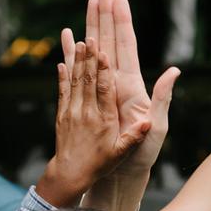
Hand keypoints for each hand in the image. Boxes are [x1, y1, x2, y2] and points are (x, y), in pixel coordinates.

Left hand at [38, 36, 150, 206]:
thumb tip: (149, 122)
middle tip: (91, 36)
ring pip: (74, 81)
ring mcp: (72, 112)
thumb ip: (135, 136)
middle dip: (89, 57)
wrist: (70, 174)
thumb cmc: (100, 163)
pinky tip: (62, 61)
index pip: (103, 90)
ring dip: (76, 59)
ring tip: (78, 39)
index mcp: (104, 120)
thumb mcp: (121, 153)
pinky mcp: (62, 114)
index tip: (103, 53)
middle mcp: (86, 113)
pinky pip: (62, 90)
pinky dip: (62, 75)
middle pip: (87, 80)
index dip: (102, 71)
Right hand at [83, 0, 178, 175]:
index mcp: (131, 85)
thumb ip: (162, 98)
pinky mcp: (90, 99)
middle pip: (111, 40)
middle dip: (106, 14)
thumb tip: (174, 71)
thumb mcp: (156, 125)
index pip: (126, 46)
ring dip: (91, 25)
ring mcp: (102, 88)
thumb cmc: (142, 153)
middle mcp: (117, 82)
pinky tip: (69, 35)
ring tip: (89, 2)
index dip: (122, 22)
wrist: (123, 174)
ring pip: (95, 50)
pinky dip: (73, 52)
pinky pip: (78, 70)